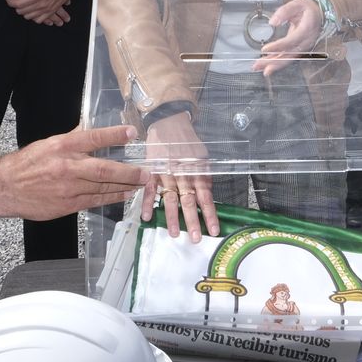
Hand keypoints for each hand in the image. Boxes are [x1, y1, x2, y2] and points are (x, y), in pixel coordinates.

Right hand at [0, 124, 150, 221]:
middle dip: (128, 171)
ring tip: (141, 183)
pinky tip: (124, 195)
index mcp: (61, 147)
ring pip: (102, 187)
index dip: (114, 135)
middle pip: (104, 169)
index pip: (93, 138)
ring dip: (124, 186)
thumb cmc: (27, 164)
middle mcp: (67, 167)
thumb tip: (90, 129)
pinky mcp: (66, 205)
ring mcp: (67, 188)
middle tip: (145, 172)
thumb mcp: (48, 144)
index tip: (132, 133)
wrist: (6, 188)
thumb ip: (72, 139)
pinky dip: (111, 198)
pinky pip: (94, 201)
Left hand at [8, 0, 79, 25]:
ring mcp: (49, 9)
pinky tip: (33, 11)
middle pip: (24, 12)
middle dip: (16, 8)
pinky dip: (35, 17)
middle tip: (14, 1)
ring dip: (25, 13)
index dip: (11, 3)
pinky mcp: (53, 10)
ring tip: (23, 5)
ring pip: (31, 17)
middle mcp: (43, 4)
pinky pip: (41, 19)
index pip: (19, 4)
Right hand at [144, 113, 218, 241]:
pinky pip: (149, 189)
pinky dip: (147, 203)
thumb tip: (207, 196)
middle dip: (192, 221)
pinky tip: (148, 217)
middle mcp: (182, 175)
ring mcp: (166, 173)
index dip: (209, 214)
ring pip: (170, 198)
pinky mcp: (152, 171)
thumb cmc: (187, 142)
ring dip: (172, 217)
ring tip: (174, 233)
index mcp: (197, 172)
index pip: (206, 197)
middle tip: (195, 238)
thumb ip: (203, 177)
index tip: (213, 230)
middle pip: (189, 201)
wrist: (169, 123)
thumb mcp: (202, 157)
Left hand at [250, 0, 322, 75]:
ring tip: (259, 68)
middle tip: (258, 65)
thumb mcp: (297, 4)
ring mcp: (303, 47)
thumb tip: (272, 22)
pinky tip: (267, 66)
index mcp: (307, 29)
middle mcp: (306, 41)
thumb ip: (284, 11)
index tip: (264, 49)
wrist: (320, 14)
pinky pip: (289, 58)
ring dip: (273, 64)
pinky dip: (278, 63)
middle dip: (273, 61)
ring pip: (288, 58)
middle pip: (289, 54)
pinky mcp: (299, 49)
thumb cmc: (308, 9)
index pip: (291, 41)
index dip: (278, 46)